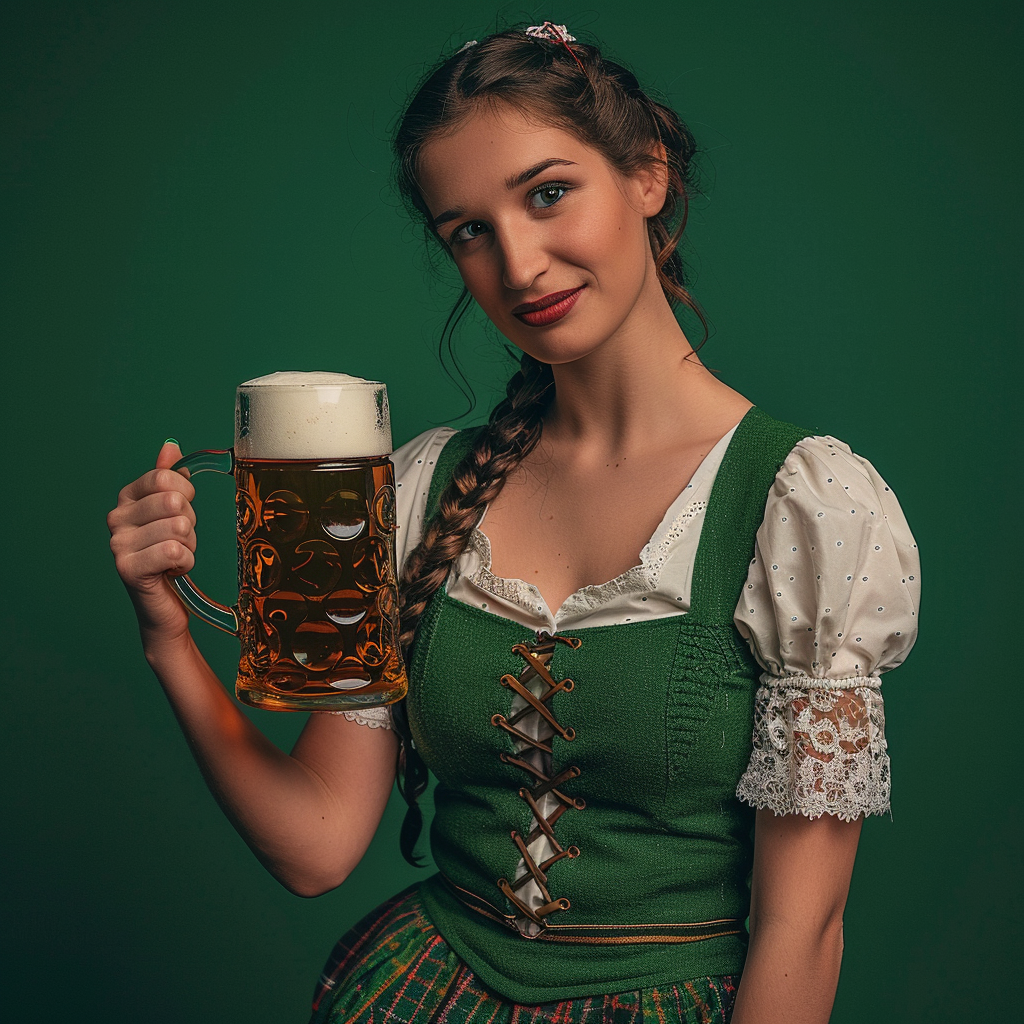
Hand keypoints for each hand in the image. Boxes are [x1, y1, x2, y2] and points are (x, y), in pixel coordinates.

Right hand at [107, 440, 196, 649]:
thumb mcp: (172, 512)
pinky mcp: (128, 569)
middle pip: (175, 501)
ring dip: (189, 545)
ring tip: (175, 557)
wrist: (165, 604)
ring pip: (179, 527)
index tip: (181, 512)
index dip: (186, 494)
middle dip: (189, 523)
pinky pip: (175, 551)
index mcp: (126, 498)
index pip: (166, 477)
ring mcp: (118, 544)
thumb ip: (169, 479)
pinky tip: (173, 571)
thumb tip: (170, 447)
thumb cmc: (170, 555)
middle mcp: (116, 518)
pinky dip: (185, 563)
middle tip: (178, 540)